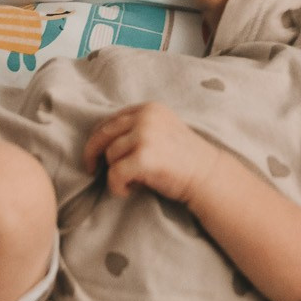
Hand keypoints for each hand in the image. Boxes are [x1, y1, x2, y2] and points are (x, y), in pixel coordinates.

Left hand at [84, 101, 217, 204]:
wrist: (208, 176)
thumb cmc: (183, 159)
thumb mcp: (161, 131)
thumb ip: (137, 127)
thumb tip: (101, 140)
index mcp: (149, 109)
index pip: (111, 120)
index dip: (98, 138)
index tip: (95, 154)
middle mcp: (146, 117)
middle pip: (103, 134)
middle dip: (93, 153)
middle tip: (91, 170)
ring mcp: (145, 136)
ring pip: (110, 156)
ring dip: (115, 173)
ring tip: (134, 182)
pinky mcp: (145, 158)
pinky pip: (115, 174)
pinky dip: (117, 187)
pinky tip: (130, 191)